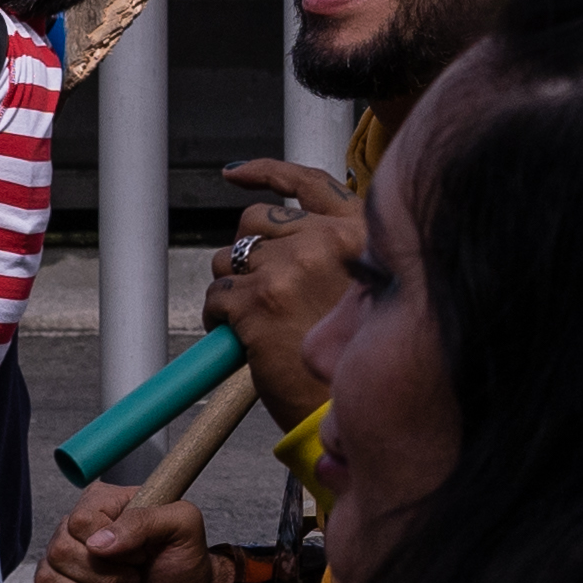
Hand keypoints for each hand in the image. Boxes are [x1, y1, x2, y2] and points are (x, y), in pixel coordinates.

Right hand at [26, 486, 217, 582]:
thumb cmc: (185, 564)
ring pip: (47, 579)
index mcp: (104, 504)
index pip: (79, 523)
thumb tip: (97, 543)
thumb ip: (146, 521)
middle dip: (102, 577)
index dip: (110, 547)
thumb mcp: (183, 528)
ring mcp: (67, 565)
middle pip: (59, 552)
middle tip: (132, 580)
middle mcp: (78, 531)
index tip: (141, 555)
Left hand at [209, 160, 363, 426]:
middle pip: (256, 221)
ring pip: (229, 258)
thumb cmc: (355, 360)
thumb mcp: (365, 291)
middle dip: (247, 252)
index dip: (267, 172)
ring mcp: (293, 267)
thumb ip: (333, 256)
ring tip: (252, 323)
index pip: (308, 182)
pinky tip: (237, 339)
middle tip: (255, 290)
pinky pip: (217, 294)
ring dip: (231, 287)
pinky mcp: (261, 300)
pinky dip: (217, 316)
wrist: (345, 409)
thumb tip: (277, 245)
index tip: (237, 174)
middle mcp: (328, 240)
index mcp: (360, 233)